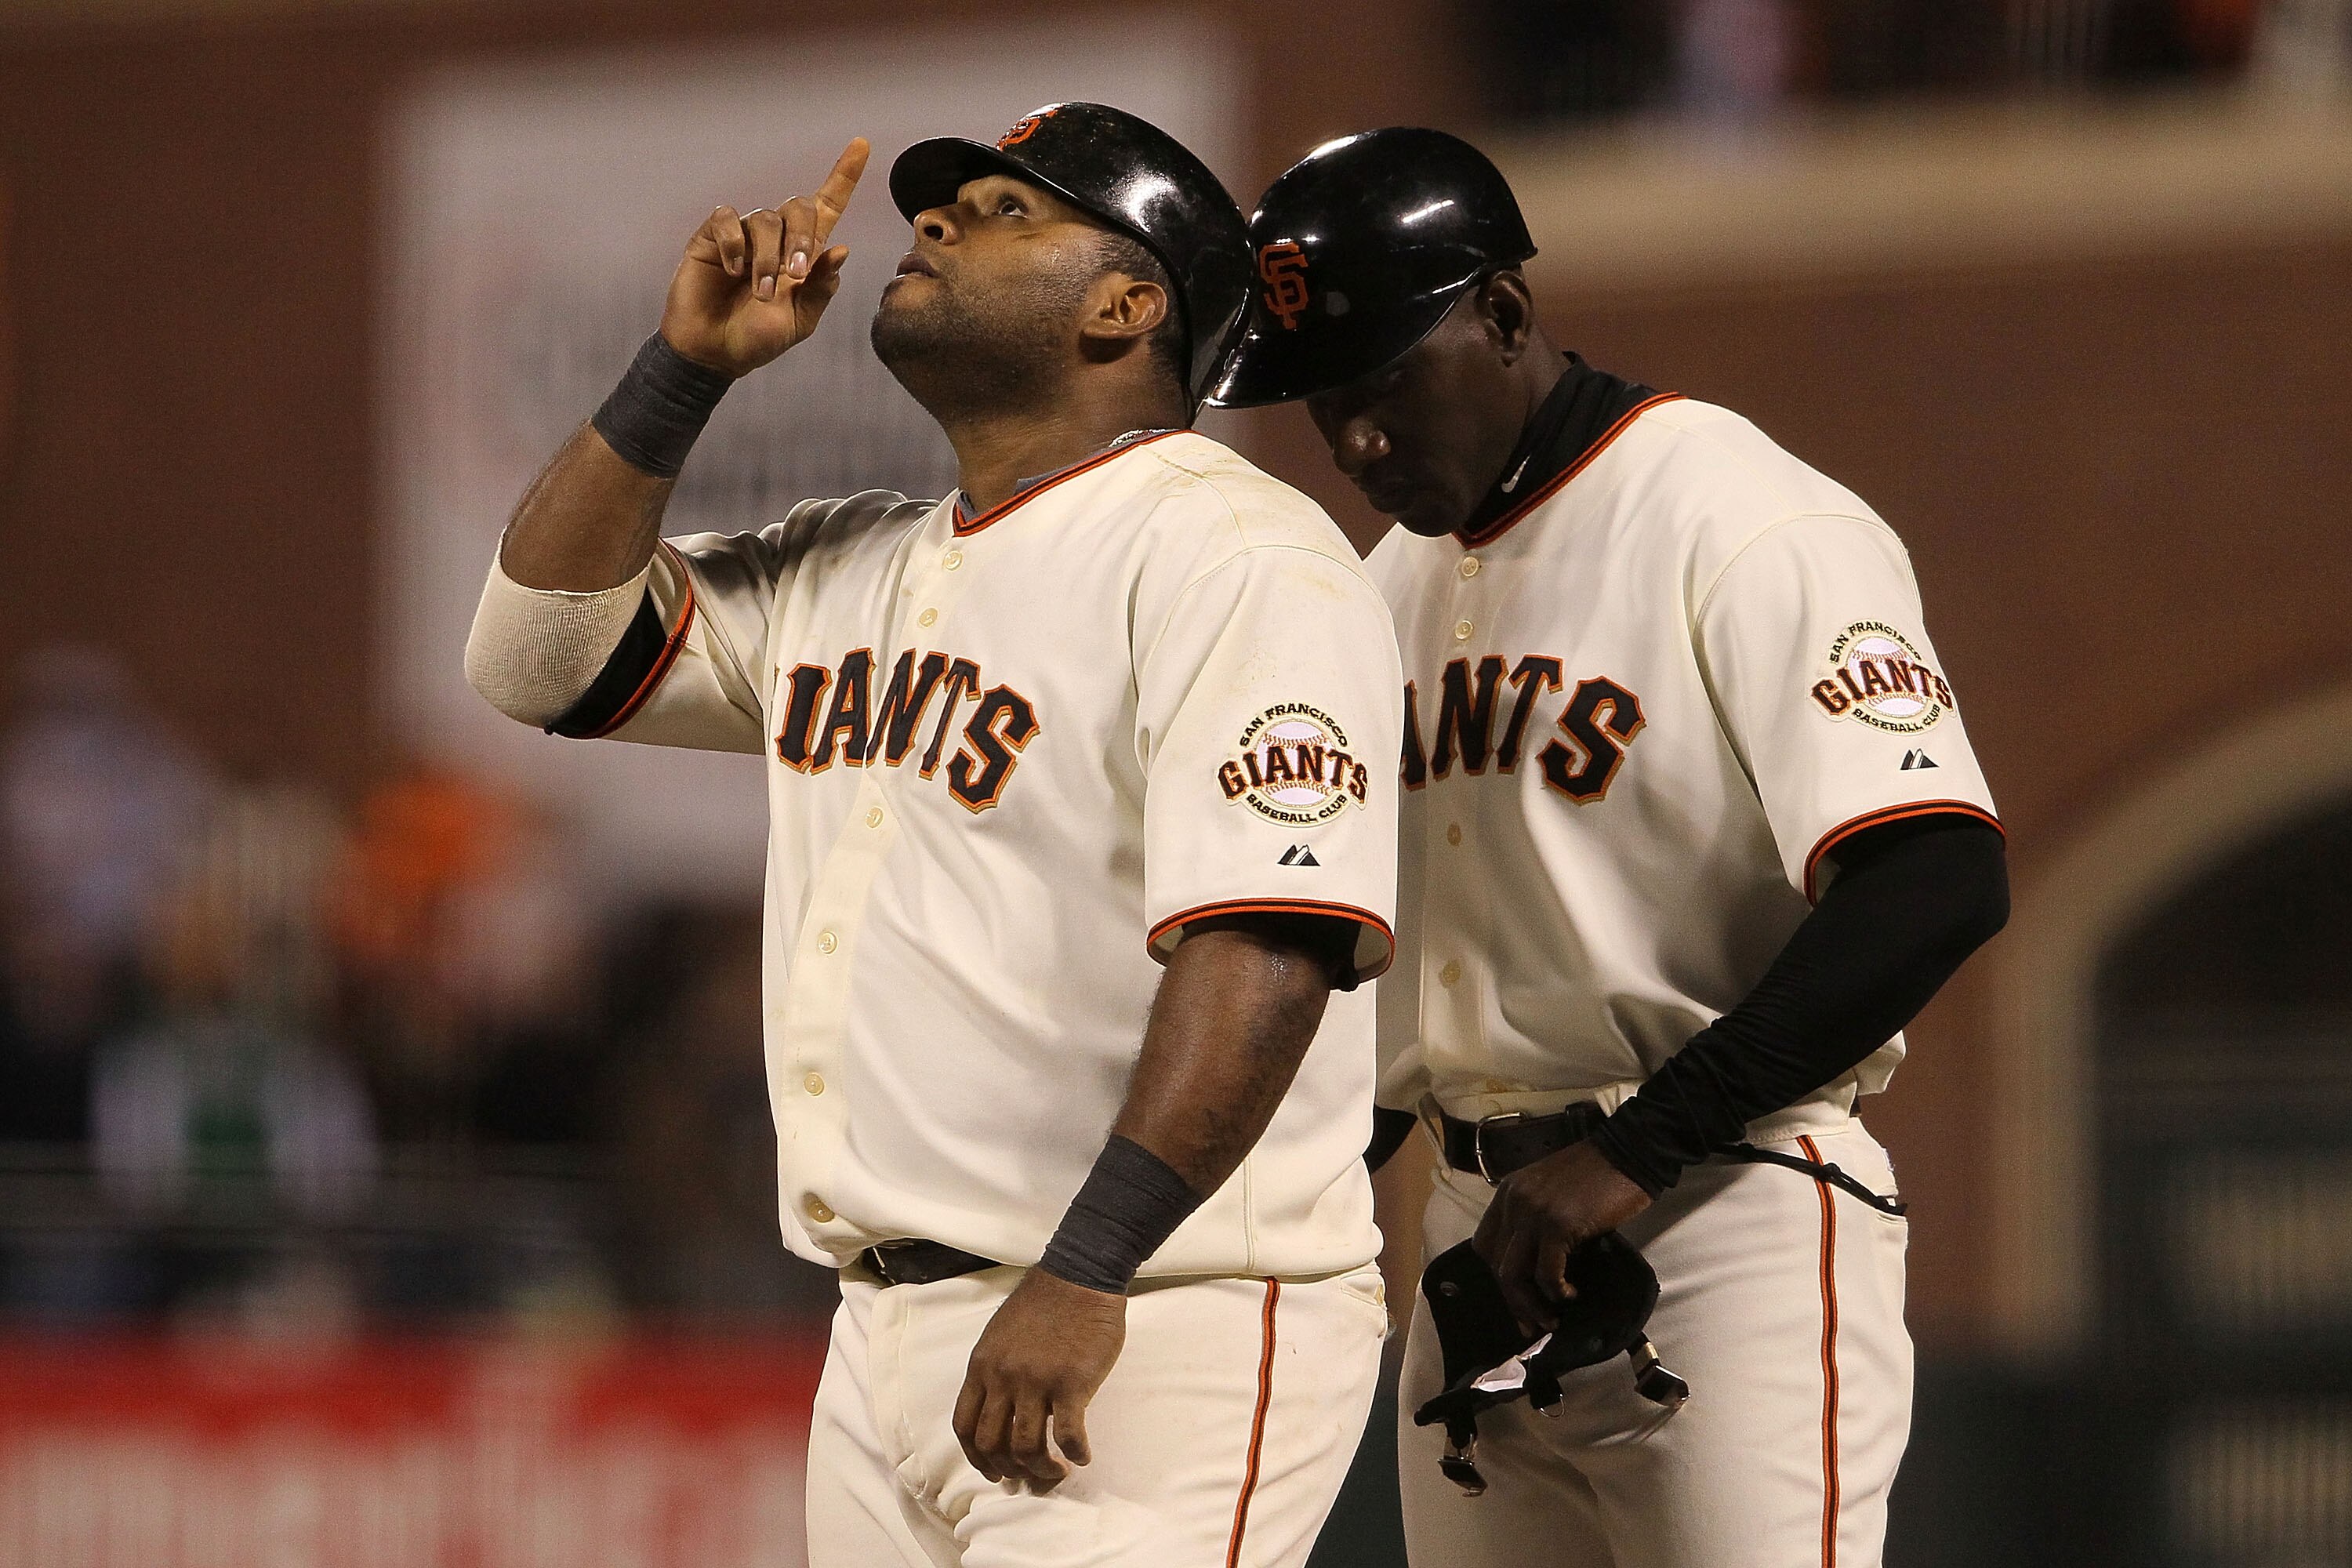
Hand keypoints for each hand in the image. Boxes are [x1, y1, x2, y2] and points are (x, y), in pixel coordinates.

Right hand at [660, 137, 868, 376]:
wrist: (715, 353)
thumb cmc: (757, 339)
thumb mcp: (800, 321)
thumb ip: (821, 288)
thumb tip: (842, 249)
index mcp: (804, 255)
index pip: (828, 207)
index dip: (844, 176)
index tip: (862, 145)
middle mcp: (777, 238)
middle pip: (800, 206)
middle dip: (803, 237)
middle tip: (796, 274)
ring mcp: (744, 235)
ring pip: (766, 220)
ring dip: (768, 259)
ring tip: (761, 292)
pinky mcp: (712, 236)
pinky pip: (728, 219)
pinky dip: (734, 244)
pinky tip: (733, 270)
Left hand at [954, 1268, 1126, 1487]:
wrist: (1079, 1276)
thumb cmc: (1044, 1303)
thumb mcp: (1001, 1335)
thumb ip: (996, 1371)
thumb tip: (1004, 1411)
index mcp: (982, 1366)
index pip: (965, 1426)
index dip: (976, 1457)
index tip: (993, 1470)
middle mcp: (1003, 1377)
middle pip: (991, 1444)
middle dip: (1008, 1469)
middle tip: (1027, 1475)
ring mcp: (1036, 1381)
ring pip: (1026, 1447)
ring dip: (1042, 1469)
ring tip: (1057, 1470)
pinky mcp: (1071, 1383)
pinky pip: (1068, 1434)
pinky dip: (1075, 1453)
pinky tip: (1082, 1456)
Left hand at [1472, 1138, 1651, 1334]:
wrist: (1630, 1151)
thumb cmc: (1599, 1175)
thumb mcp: (1552, 1192)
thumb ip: (1536, 1220)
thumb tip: (1536, 1268)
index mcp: (1508, 1193)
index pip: (1484, 1244)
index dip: (1497, 1278)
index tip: (1516, 1301)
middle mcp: (1513, 1201)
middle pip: (1495, 1264)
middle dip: (1511, 1300)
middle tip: (1532, 1324)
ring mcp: (1533, 1212)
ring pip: (1512, 1274)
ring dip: (1530, 1305)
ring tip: (1552, 1319)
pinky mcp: (1558, 1225)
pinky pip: (1545, 1273)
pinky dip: (1556, 1292)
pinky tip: (1571, 1295)